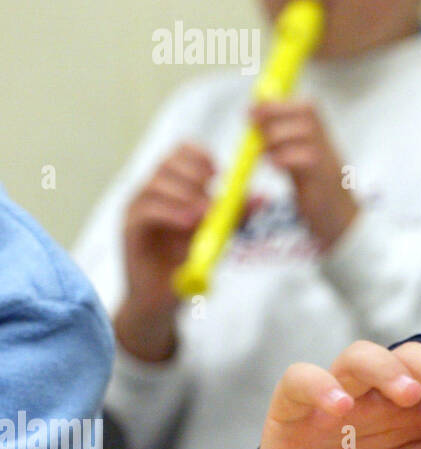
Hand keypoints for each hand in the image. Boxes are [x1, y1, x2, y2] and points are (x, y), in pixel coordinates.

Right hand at [116, 143, 214, 358]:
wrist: (163, 296)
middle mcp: (151, 191)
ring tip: (207, 212)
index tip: (219, 172)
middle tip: (214, 191)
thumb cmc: (189, 259)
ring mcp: (137, 208)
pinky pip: (147, 210)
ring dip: (185, 194)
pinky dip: (171, 213)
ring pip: (156, 184)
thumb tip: (263, 198)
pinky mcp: (129, 229)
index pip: (178, 153)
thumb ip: (235, 214)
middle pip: (166, 163)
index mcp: (171, 185)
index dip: (198, 156)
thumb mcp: (218, 232)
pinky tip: (190, 223)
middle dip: (194, 174)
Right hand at [232, 336, 420, 448]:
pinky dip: (320, 385)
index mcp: (415, 412)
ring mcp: (333, 403)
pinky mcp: (290, 416)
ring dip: (389, 368)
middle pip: (408, 354)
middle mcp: (377, 399)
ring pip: (359, 356)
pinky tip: (340, 408)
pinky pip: (299, 381)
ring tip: (410, 396)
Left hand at [251, 99, 358, 248]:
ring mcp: (328, 161)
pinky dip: (285, 158)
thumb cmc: (317, 191)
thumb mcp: (299, 160)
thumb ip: (284, 140)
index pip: (307, 107)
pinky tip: (275, 165)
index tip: (253, 108)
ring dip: (278, 136)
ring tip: (263, 150)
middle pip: (308, 112)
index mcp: (322, 137)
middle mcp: (328, 145)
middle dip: (275, 113)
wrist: (342, 222)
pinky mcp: (324, 181)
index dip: (278, 104)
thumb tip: (256, 117)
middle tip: (253, 123)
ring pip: (306, 132)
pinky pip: (307, 159)